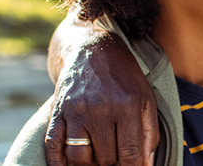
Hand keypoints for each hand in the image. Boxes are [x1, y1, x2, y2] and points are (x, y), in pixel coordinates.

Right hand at [44, 14, 158, 165]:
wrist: (91, 49)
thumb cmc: (124, 77)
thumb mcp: (146, 98)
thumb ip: (149, 132)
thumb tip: (146, 165)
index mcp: (127, 105)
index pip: (130, 153)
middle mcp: (100, 108)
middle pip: (105, 158)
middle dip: (112, 161)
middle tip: (115, 152)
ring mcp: (76, 110)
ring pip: (79, 157)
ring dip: (89, 163)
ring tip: (97, 154)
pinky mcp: (58, 111)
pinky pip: (53, 145)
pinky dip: (57, 162)